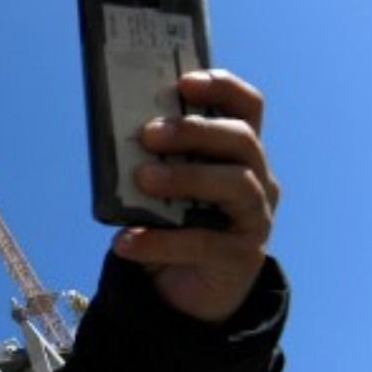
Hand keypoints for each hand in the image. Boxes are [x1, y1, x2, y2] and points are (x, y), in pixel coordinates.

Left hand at [112, 70, 279, 322]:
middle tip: (149, 133)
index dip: (222, 88)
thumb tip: (114, 136)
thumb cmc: (172, 223)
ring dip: (186, 177)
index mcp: (238, 153)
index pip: (246, 107)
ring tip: (142, 179)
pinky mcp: (240, 257)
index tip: (184, 82)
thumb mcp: (163, 187)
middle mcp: (257, 179)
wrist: (182, 289)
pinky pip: (203, 243)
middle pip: (242, 140)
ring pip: (236, 185)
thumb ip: (152, 161)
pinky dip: (159, 241)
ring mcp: (255, 218)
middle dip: (196, 131)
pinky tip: (125, 241)